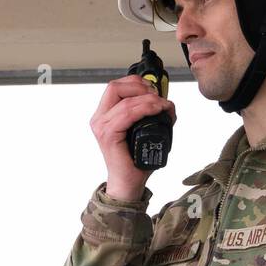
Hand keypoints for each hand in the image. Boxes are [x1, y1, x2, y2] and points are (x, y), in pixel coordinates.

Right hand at [90, 75, 175, 201]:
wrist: (128, 182)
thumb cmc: (135, 159)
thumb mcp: (142, 130)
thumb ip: (148, 114)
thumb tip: (167, 102)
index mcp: (104, 114)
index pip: (116, 86)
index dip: (137, 83)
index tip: (154, 90)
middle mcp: (99, 118)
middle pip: (115, 87)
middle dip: (140, 87)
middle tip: (157, 97)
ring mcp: (102, 127)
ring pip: (125, 100)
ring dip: (149, 100)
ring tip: (163, 106)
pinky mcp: (108, 136)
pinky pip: (127, 114)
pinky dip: (145, 109)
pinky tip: (158, 111)